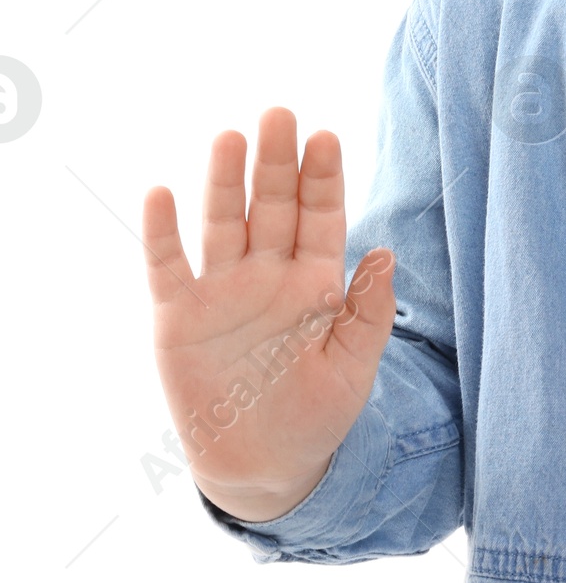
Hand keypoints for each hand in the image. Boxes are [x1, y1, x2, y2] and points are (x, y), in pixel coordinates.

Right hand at [141, 108, 395, 522]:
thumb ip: (370, 311)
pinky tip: (161, 193)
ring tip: (230, 137)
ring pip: (224, 224)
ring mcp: (223, 293)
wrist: (265, 468)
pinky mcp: (180, 319)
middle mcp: (269, 275)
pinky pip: (169, 267)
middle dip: (276, 163)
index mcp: (315, 282)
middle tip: (280, 114)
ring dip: (225, 182)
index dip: (323, 178)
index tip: (326, 137)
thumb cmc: (316, 413)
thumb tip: (388, 253)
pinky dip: (162, 232)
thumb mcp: (355, 367)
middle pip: (272, 207)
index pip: (321, 217)